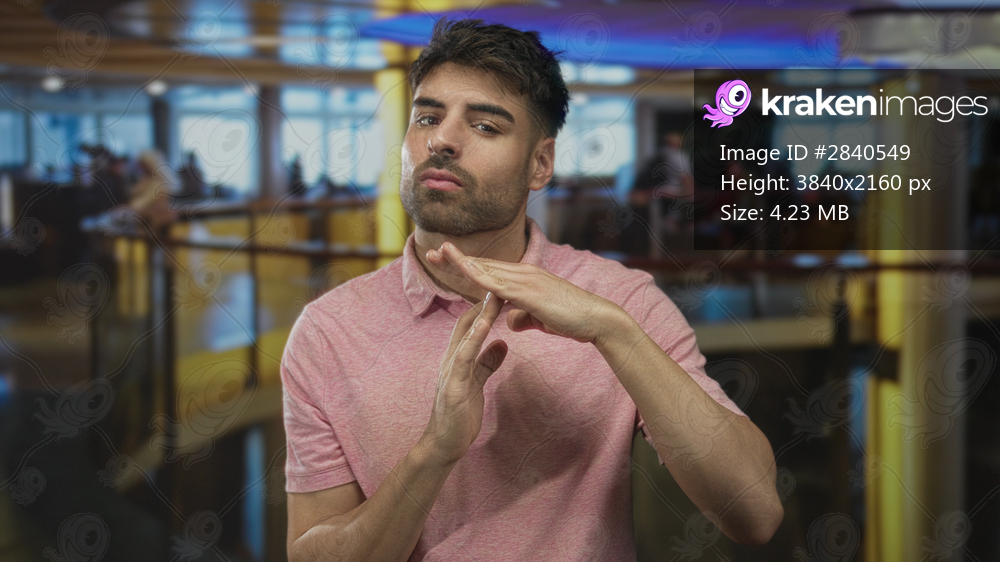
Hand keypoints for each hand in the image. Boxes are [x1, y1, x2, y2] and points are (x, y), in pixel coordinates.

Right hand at [419, 292, 507, 465]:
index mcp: (458, 355)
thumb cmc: (460, 413)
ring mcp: (450, 370)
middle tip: (500, 279)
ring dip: (480, 315)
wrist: (445, 443)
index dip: (486, 303)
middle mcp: (451, 357)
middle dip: (484, 301)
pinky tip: (484, 326)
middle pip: (467, 321)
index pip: (471, 321)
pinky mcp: (452, 385)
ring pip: (464, 335)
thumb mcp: (477, 382)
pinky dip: (473, 340)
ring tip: (494, 296)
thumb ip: (487, 362)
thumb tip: (502, 343)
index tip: (503, 286)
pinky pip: (463, 358)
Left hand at [427, 242, 621, 344]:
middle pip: (483, 264)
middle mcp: (523, 273)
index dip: (466, 264)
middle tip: (432, 252)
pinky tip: (465, 270)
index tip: (445, 259)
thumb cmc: (571, 319)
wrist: (596, 320)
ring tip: (440, 253)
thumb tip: (509, 321)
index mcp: (524, 278)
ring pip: (488, 269)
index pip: (488, 269)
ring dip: (462, 261)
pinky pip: (500, 283)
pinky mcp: (531, 292)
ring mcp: (527, 280)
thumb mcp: (540, 318)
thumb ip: (522, 316)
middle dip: (456, 259)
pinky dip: (480, 275)